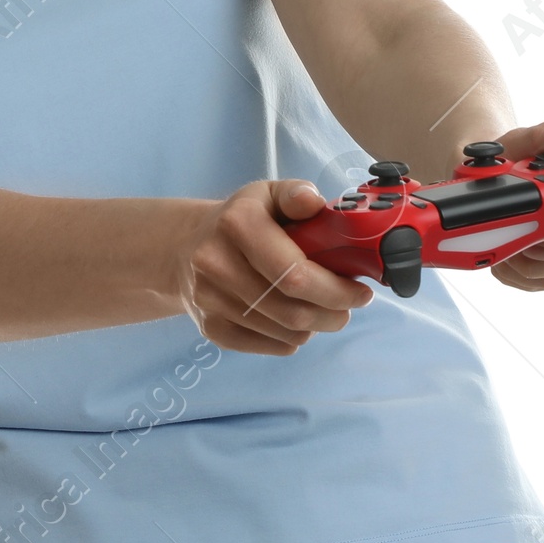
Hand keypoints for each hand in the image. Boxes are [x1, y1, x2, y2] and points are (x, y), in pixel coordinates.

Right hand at [173, 179, 374, 355]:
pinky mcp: (210, 328)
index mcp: (237, 223)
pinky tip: (294, 320)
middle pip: (293, 311)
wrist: (184, 247)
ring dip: (315, 326)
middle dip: (333, 313)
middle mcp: (216, 263)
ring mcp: (210, 300)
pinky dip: (291, 339)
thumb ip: (295, 195)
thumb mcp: (268, 195)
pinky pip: (269, 347)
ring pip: (285, 333)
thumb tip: (314, 203)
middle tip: (347, 306)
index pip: (294, 274)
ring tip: (320, 308)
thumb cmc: (241, 219)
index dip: (335, 289)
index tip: (359, 291)